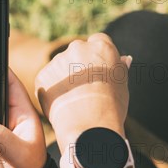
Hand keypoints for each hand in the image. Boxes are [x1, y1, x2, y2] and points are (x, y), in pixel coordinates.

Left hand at [35, 33, 131, 153]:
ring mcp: (58, 60)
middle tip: (84, 88)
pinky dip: (52, 90)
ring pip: (60, 66)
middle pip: (77, 52)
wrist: (89, 126)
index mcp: (101, 46)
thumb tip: (123, 58)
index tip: (97, 72)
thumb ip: (118, 68)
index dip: (97, 58)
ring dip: (64, 77)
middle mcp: (78, 47)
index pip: (97, 42)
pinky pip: (48, 80)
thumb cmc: (112, 107)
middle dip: (78, 65)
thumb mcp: (122, 85)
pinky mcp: (43, 74)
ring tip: (74, 100)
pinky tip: (62, 104)